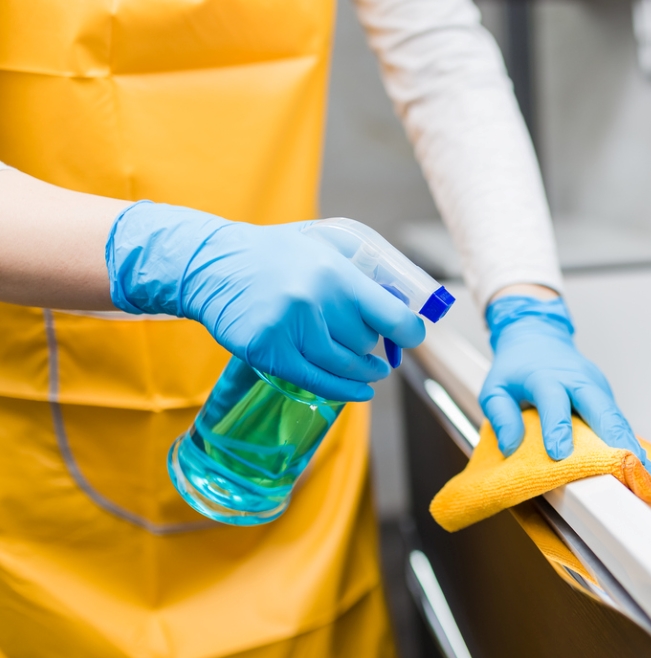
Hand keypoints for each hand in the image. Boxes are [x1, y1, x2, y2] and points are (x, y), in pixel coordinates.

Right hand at [106, 201, 424, 400]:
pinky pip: (318, 381)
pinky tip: (361, 392)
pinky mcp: (269, 351)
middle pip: (367, 343)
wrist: (212, 263)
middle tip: (366, 341)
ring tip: (371, 370)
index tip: (411, 337)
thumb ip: (364, 271)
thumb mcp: (325, 246)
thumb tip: (406, 303)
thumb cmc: (277, 255)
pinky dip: (345, 391)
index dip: (409, 333)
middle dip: (371, 345)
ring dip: (363, 371)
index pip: (392, 316)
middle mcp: (314, 301)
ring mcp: (289, 329)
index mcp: (336, 272)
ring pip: (346, 365)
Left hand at [479, 293, 650, 479]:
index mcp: (546, 376)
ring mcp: (595, 386)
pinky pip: (616, 419)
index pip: (554, 401)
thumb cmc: (516, 367)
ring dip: (631, 443)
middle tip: (628, 464)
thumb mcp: (495, 387)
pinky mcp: (604, 394)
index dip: (557, 427)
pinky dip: (627, 440)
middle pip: (601, 409)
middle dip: (615, 438)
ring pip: (616, 416)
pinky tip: (639, 462)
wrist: (537, 336)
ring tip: (645, 471)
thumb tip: (510, 447)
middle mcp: (577, 380)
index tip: (559, 453)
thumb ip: (501, 416)